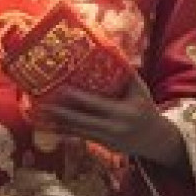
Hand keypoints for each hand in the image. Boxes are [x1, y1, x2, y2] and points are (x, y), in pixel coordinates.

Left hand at [35, 75, 184, 167]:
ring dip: (58, 124)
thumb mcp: (140, 90)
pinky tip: (50, 127)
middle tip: (42, 104)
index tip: (61, 90)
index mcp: (123, 112)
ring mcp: (107, 139)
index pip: (96, 104)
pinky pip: (81, 138)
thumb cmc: (145, 108)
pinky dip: (65, 132)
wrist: (155, 140)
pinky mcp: (102, 146)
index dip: (78, 98)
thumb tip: (111, 49)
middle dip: (61, 113)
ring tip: (40, 115)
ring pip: (78, 131)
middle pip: (82, 121)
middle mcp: (113, 128)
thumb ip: (126, 72)